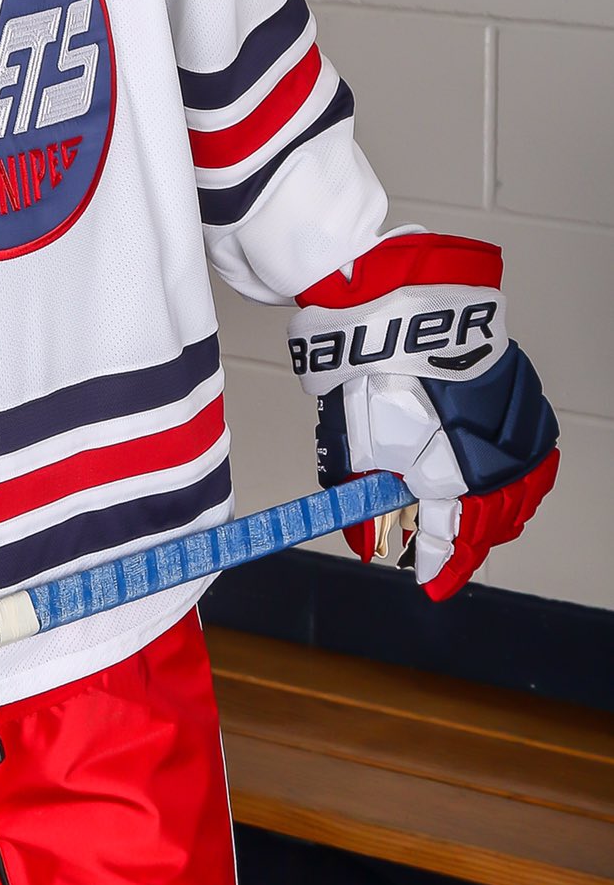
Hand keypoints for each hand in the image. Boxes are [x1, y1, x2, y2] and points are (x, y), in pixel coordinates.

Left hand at [290, 235, 558, 599]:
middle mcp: (499, 453)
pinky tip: (494, 481)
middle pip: (493, 520)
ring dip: (495, 514)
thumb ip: (363, 497)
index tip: (427, 582)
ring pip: (520, 491)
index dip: (439, 563)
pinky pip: (529, 455)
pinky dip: (514, 477)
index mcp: (458, 472)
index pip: (454, 536)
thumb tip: (363, 539)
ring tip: (467, 525)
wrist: (396, 302)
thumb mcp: (354, 443)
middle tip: (436, 555)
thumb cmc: (371, 368)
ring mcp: (517, 423)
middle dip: (465, 542)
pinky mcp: (522, 394)